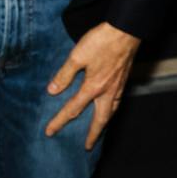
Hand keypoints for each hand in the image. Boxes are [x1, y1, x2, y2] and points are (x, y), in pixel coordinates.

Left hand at [44, 23, 139, 148]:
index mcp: (93, 87)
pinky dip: (112, 110)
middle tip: (88, 147)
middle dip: (93, 135)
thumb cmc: (101, 41)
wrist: (126, 30)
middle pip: (99, 120)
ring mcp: (117, 87)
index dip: (60, 121)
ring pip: (111, 112)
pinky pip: (117, 103)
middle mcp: (107, 92)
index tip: (50, 132)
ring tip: (99, 130)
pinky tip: (109, 108)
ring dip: (104, 124)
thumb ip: (64, 75)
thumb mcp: (77, 56)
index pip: (73, 109)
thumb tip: (52, 91)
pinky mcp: (123, 81)